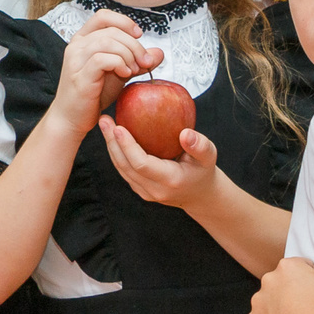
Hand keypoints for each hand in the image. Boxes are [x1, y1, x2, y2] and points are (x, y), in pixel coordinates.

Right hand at [48, 12, 158, 132]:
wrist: (73, 118)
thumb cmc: (93, 94)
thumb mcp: (119, 73)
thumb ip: (136, 61)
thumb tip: (159, 52)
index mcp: (83, 40)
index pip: (103, 16)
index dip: (124, 22)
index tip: (139, 35)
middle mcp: (76, 46)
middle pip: (111, 31)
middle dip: (134, 45)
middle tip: (145, 62)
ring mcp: (75, 60)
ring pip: (107, 42)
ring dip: (128, 55)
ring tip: (134, 70)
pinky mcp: (79, 76)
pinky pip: (102, 59)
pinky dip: (119, 64)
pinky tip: (125, 74)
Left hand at [99, 116, 222, 211]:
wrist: (199, 194)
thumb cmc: (203, 170)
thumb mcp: (209, 157)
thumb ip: (200, 145)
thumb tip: (185, 133)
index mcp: (170, 181)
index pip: (141, 164)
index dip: (127, 146)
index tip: (118, 127)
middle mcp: (154, 190)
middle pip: (125, 166)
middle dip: (112, 142)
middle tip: (104, 119)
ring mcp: (144, 192)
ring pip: (121, 168)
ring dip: (111, 145)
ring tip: (104, 123)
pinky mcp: (139, 189)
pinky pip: (123, 169)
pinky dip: (116, 151)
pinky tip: (111, 134)